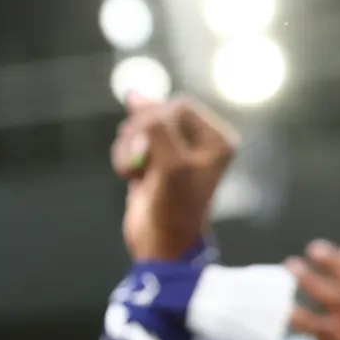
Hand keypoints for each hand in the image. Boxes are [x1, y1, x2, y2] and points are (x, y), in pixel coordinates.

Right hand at [113, 92, 233, 264]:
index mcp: (216, 140)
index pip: (179, 106)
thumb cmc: (175, 205)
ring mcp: (175, 152)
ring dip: (127, 146)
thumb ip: (156, 126)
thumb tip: (135, 94)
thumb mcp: (171, 163)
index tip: (146, 145)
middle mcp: (199, 144)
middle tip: (134, 159)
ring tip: (129, 171)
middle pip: (157, 113)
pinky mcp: (153, 162)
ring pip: (139, 127)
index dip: (157, 119)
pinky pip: (130, 142)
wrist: (161, 244)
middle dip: (138, 134)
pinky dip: (123, 156)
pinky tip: (129, 176)